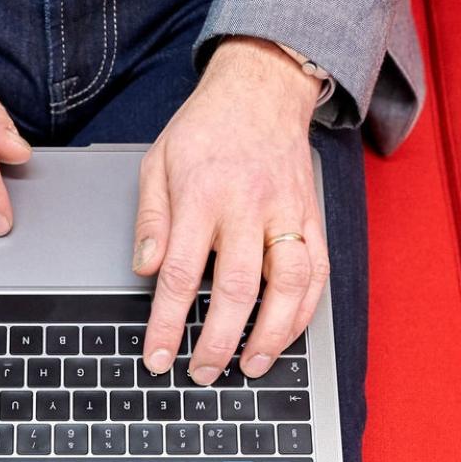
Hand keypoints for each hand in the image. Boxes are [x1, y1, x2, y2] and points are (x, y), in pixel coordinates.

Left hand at [133, 37, 328, 383]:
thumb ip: (151, 219)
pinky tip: (285, 336)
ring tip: (251, 365)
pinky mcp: (312, 218)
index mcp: (202, 193)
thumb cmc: (207, 128)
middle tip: (203, 373)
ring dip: (271, 334)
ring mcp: (287, 212)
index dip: (167, 323)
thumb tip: (144, 271)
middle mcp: (248, 205)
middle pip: (237, 288)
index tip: (157, 357)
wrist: (262, 88)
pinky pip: (316, 274)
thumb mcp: (157, 162)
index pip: (180, 273)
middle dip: (218, 341)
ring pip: (287, 285)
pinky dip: (303, 312)